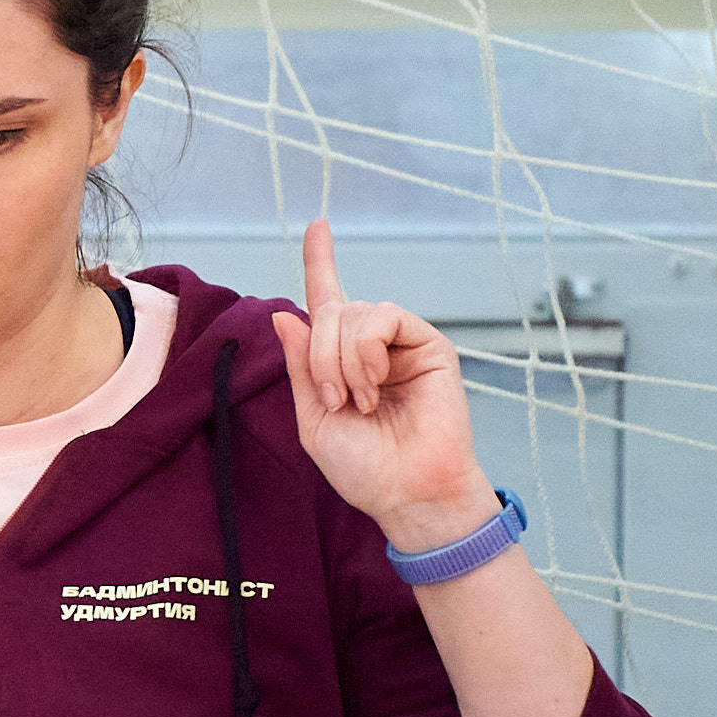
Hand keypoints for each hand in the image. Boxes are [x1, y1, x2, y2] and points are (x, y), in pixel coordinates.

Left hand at [271, 222, 499, 551]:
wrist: (407, 491)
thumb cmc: (363, 466)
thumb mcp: (313, 417)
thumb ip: (300, 365)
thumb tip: (286, 313)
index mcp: (341, 360)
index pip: (329, 301)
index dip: (322, 261)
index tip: (318, 225)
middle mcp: (372, 345)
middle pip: (329, 313)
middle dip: (318, 357)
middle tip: (334, 399)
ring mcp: (401, 343)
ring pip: (353, 313)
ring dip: (340, 358)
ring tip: (359, 399)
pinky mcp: (429, 344)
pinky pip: (384, 316)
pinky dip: (366, 349)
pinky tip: (374, 382)